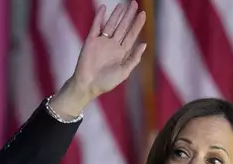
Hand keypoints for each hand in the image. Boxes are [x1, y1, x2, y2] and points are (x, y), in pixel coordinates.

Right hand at [51, 1, 146, 116]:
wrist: (88, 85)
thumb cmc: (106, 82)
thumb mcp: (124, 72)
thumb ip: (134, 58)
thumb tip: (144, 44)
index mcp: (122, 52)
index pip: (131, 35)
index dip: (137, 24)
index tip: (143, 14)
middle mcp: (112, 45)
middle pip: (122, 27)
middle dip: (129, 15)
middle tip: (134, 3)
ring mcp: (102, 42)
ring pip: (111, 24)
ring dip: (117, 14)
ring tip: (123, 4)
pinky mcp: (91, 41)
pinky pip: (96, 26)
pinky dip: (99, 17)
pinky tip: (103, 8)